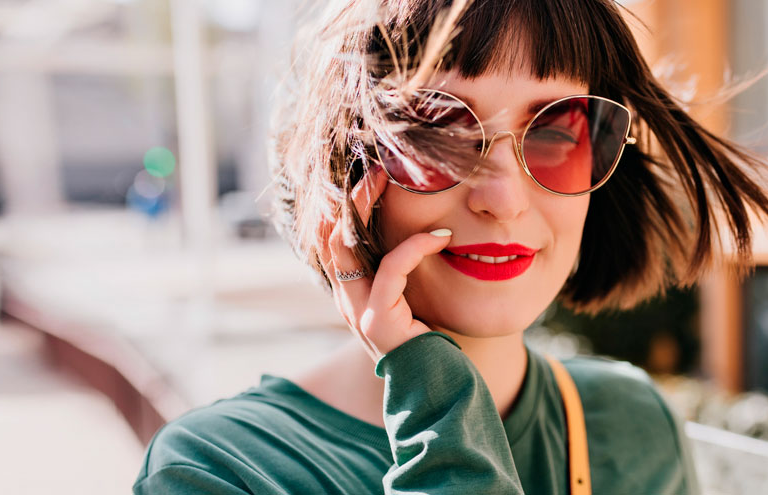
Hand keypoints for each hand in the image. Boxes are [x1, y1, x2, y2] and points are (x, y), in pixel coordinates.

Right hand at [318, 166, 452, 361]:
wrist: (436, 389)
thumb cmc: (430, 342)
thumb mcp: (410, 300)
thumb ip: (402, 272)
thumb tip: (423, 228)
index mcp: (350, 291)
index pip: (330, 237)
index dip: (343, 203)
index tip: (372, 172)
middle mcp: (345, 300)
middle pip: (326, 234)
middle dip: (348, 195)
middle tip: (378, 167)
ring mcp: (357, 312)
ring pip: (344, 246)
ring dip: (366, 207)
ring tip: (394, 181)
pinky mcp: (379, 323)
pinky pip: (392, 272)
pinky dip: (415, 249)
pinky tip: (441, 238)